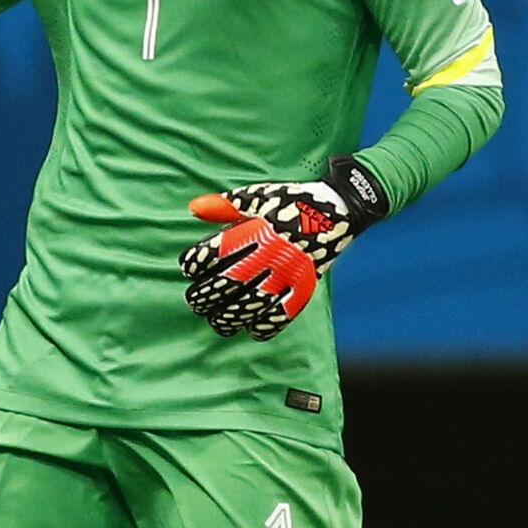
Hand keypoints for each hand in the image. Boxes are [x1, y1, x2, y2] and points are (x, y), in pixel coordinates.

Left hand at [179, 155, 388, 340]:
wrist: (338, 209)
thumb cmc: (291, 202)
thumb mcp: (257, 197)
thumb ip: (225, 206)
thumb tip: (194, 208)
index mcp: (256, 231)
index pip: (216, 252)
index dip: (196, 262)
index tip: (188, 269)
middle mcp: (271, 254)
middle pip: (230, 282)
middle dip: (207, 296)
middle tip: (195, 302)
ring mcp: (289, 272)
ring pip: (253, 303)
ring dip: (230, 317)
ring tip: (217, 322)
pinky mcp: (306, 285)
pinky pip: (284, 312)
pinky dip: (266, 325)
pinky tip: (252, 330)